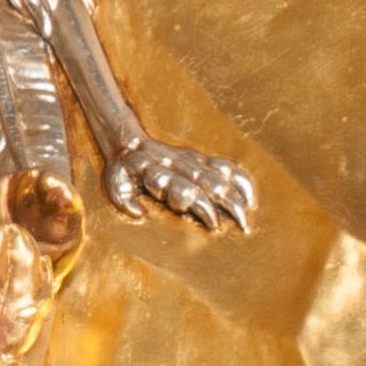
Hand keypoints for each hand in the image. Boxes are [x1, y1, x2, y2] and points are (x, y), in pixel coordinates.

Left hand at [99, 137, 254, 229]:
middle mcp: (179, 165)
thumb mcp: (117, 183)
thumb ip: (125, 198)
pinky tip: (249, 196)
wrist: (129, 140)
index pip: (186, 189)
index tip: (215, 225)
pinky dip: (238, 178)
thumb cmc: (124, 170)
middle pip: (210, 183)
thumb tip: (139, 213)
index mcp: (160, 172)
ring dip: (236, 193)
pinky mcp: (199, 157)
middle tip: (242, 226)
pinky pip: (224, 164)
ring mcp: (191, 160)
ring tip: (249, 214)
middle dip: (228, 204)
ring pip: (220, 174)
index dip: (203, 207)